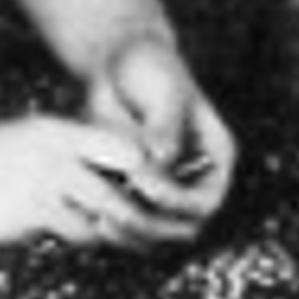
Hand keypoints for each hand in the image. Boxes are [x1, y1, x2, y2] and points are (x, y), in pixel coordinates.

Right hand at [0, 112, 195, 250]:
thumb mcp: (17, 147)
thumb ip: (56, 165)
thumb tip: (87, 196)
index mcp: (55, 130)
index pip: (123, 147)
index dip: (139, 170)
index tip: (142, 187)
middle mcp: (58, 153)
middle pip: (124, 186)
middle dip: (141, 211)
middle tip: (154, 229)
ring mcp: (44, 184)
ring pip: (103, 217)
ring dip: (111, 233)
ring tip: (122, 241)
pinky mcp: (28, 214)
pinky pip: (71, 234)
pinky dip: (76, 241)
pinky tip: (67, 238)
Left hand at [81, 29, 236, 241]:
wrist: (120, 62)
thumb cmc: (150, 67)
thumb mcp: (162, 88)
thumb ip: (164, 123)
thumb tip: (162, 157)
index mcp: (216, 159)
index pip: (205, 202)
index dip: (177, 202)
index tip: (141, 181)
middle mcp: (194, 182)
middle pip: (182, 230)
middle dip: (149, 226)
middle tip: (113, 211)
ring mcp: (165, 191)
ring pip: (154, 235)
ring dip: (126, 233)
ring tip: (96, 215)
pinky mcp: (134, 192)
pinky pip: (127, 224)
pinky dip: (108, 224)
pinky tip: (83, 209)